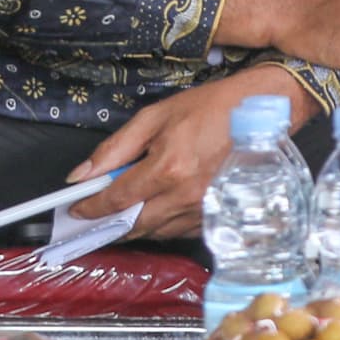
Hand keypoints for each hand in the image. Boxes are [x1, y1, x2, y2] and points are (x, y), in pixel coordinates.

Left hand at [67, 67, 314, 241]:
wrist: (264, 110)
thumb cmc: (212, 107)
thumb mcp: (156, 116)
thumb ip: (115, 148)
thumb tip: (82, 175)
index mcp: (168, 167)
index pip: (115, 200)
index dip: (90, 208)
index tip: (75, 210)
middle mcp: (186, 194)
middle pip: (133, 225)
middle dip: (109, 223)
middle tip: (96, 216)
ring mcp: (205, 207)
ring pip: (156, 232)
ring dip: (136, 225)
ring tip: (126, 211)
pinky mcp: (219, 213)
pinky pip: (181, 231)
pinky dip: (163, 225)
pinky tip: (158, 210)